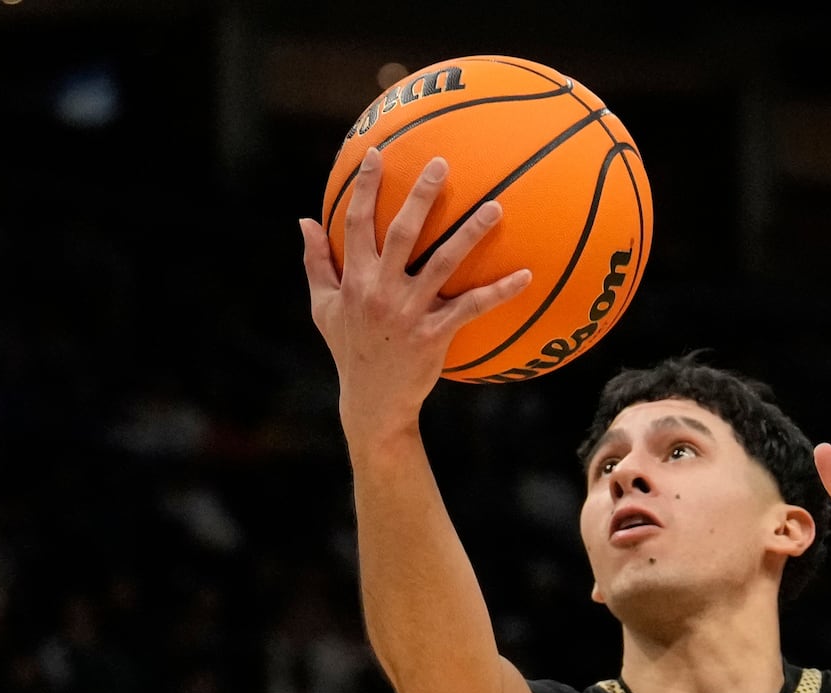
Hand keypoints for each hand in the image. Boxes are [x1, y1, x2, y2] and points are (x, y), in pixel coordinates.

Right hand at [298, 154, 532, 441]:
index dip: (366, 186)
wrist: (373, 400)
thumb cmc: (349, 349)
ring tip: (495, 206)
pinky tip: (525, 275)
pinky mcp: (435, 334)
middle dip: (422, 195)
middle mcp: (381, 289)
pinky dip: (499, 292)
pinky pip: (471, 307)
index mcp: (354, 278)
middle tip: (442, 163)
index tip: (377, 153)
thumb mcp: (323, 307)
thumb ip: (316, 262)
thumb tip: (304, 221)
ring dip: (470, 232)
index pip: (357, 222)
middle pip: (403, 232)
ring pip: (444, 262)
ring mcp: (409, 311)